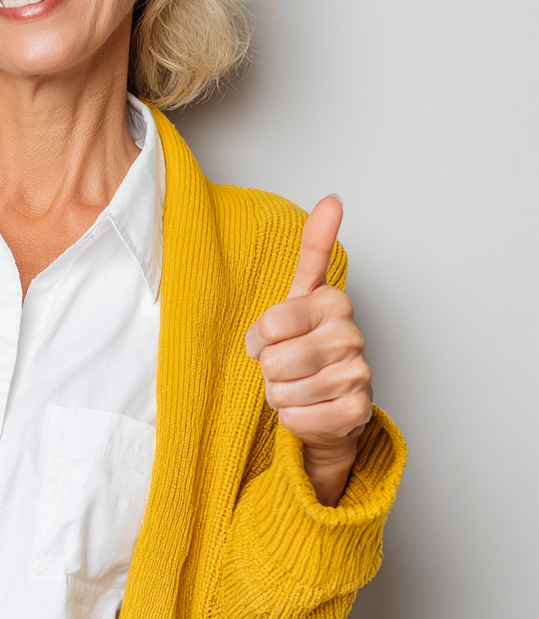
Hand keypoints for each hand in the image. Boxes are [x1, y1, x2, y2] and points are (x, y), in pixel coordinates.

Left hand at [244, 196, 371, 505]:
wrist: (330, 399)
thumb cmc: (308, 343)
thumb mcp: (304, 293)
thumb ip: (315, 247)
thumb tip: (332, 199)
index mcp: (335, 303)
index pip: (269, 324)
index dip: (260, 338)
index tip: (275, 337)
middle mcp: (352, 337)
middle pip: (274, 360)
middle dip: (270, 368)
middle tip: (288, 365)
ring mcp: (358, 377)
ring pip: (283, 391)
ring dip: (281, 394)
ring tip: (298, 385)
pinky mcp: (356, 414)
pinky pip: (298, 418)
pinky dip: (292, 418)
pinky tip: (308, 407)